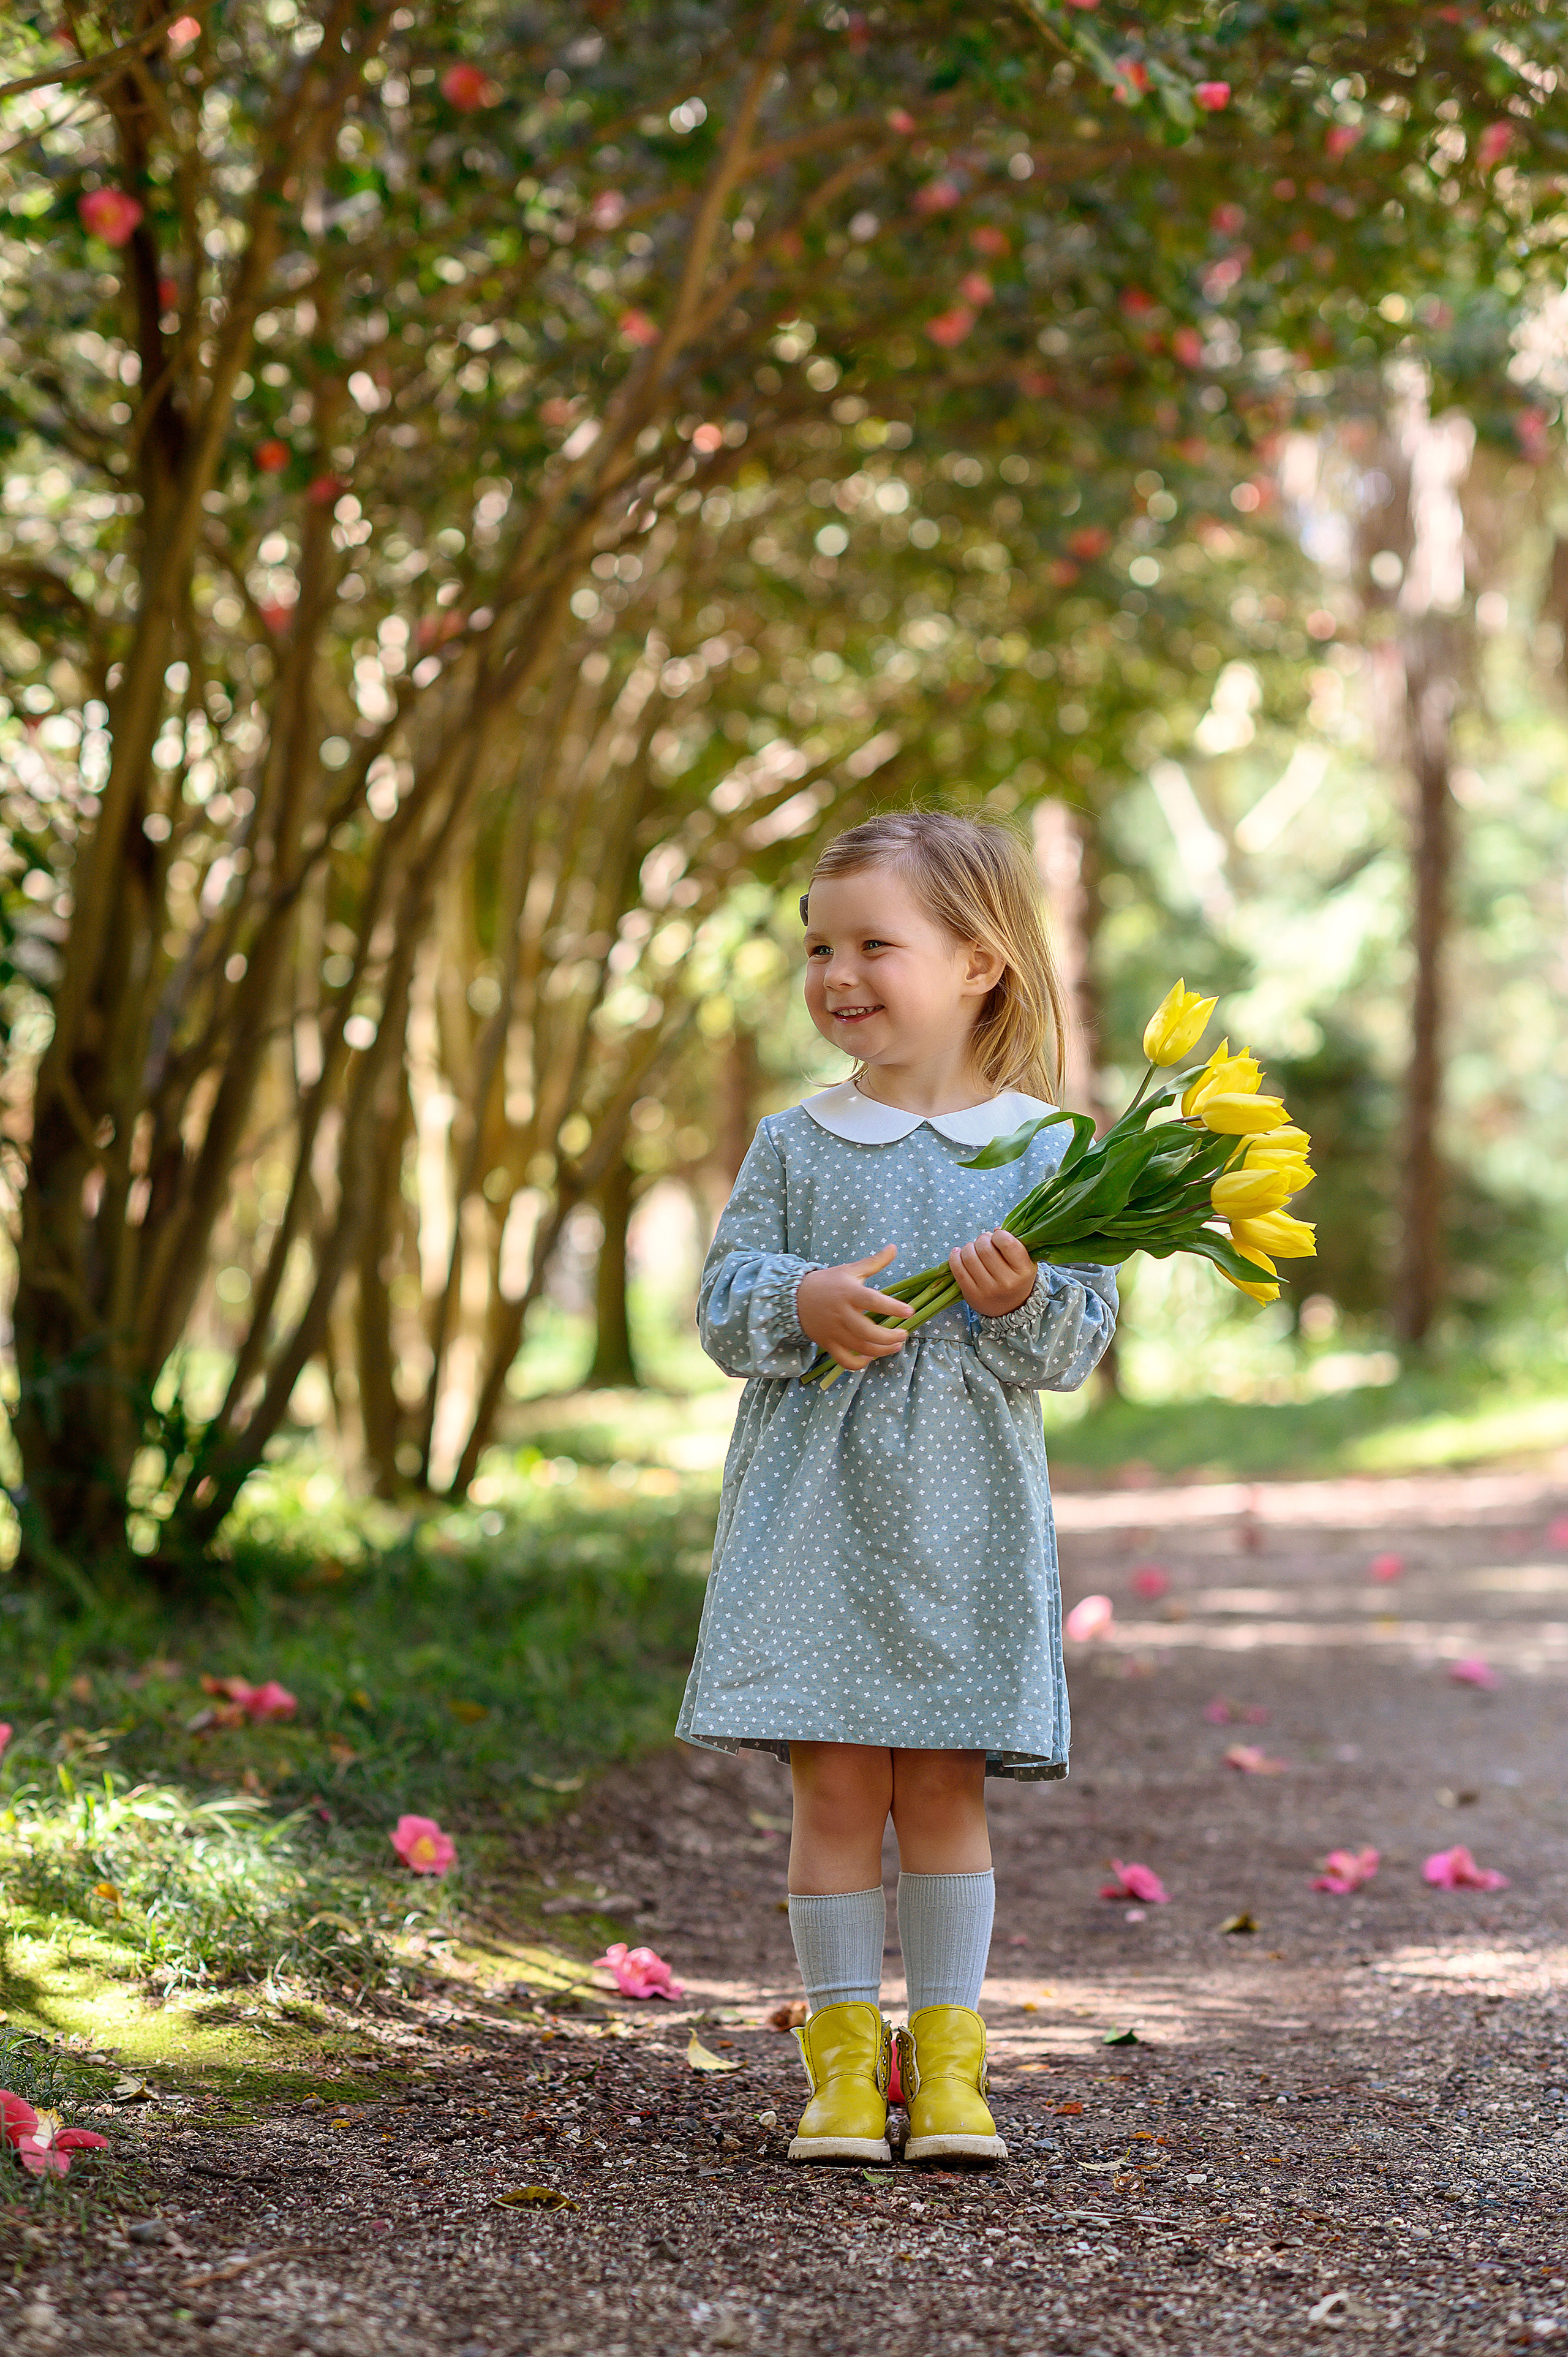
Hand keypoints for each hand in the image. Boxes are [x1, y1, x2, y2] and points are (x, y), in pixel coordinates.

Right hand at [796, 1245, 911, 1371]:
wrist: (795, 1297)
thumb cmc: (828, 1282)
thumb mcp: (850, 1270)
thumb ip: (874, 1262)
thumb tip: (894, 1247)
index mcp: (849, 1293)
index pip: (873, 1301)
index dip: (893, 1308)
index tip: (910, 1312)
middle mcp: (842, 1314)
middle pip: (869, 1332)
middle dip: (891, 1337)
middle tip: (904, 1334)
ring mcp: (834, 1331)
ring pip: (861, 1348)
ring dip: (882, 1351)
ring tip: (896, 1345)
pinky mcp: (828, 1344)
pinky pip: (845, 1361)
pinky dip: (860, 1363)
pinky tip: (871, 1356)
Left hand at [949, 1227, 1036, 1317]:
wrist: (1010, 1309)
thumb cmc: (1016, 1278)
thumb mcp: (1024, 1262)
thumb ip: (1014, 1243)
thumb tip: (995, 1230)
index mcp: (1023, 1270)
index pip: (1007, 1242)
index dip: (998, 1235)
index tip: (997, 1237)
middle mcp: (1007, 1282)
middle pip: (985, 1248)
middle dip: (981, 1240)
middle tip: (983, 1243)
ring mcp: (988, 1290)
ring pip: (969, 1257)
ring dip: (968, 1247)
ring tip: (973, 1249)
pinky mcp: (971, 1295)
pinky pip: (957, 1269)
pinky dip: (955, 1257)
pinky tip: (958, 1253)